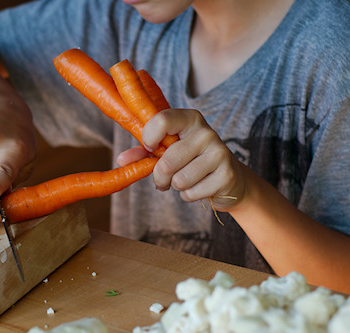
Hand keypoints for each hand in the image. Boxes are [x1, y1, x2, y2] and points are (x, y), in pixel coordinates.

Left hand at [117, 109, 245, 210]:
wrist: (229, 178)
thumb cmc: (190, 160)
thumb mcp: (167, 150)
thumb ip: (144, 152)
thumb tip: (121, 159)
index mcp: (190, 119)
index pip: (162, 120)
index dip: (149, 138)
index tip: (149, 148)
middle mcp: (206, 132)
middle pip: (167, 161)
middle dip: (160, 176)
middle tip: (165, 179)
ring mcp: (220, 152)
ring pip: (179, 180)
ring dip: (176, 186)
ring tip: (186, 180)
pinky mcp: (226, 175)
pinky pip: (191, 193)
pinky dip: (189, 195)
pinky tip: (200, 187)